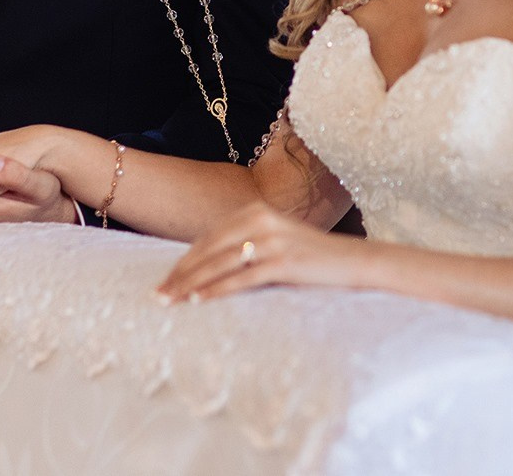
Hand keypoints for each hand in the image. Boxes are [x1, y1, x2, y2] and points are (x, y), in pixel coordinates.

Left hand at [156, 201, 366, 303]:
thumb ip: (246, 244)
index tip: (164, 280)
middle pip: (209, 250)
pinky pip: (241, 279)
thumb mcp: (276, 241)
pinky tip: (198, 302)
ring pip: (220, 264)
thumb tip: (206, 267)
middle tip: (157, 295)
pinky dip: (216, 290)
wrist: (354, 261)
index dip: (184, 261)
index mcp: (256, 211)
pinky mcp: (283, 262)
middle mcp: (261, 220)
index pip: (209, 238)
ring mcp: (273, 240)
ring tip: (170, 302)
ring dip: (190, 285)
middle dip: (180, 275)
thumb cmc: (312, 258)